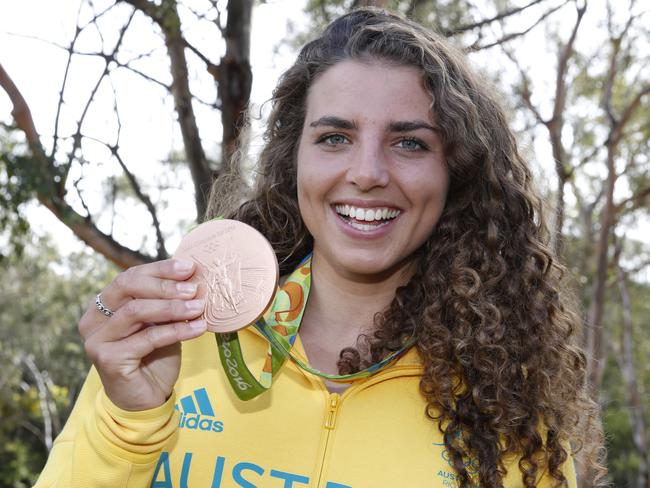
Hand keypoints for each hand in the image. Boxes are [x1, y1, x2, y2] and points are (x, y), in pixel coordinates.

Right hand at [79, 259, 206, 410]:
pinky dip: (176, 331)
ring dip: (172, 308)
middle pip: (127, 287)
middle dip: (164, 285)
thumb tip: (193, 274)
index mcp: (103, 305)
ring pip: (136, 311)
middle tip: (194, 289)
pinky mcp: (108, 359)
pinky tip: (198, 328)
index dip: (160, 269)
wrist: (147, 399)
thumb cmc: (154, 356)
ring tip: (199, 307)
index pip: (130, 276)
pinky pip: (147, 338)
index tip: (189, 267)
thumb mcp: (162, 322)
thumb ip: (168, 300)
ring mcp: (97, 340)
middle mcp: (93, 319)